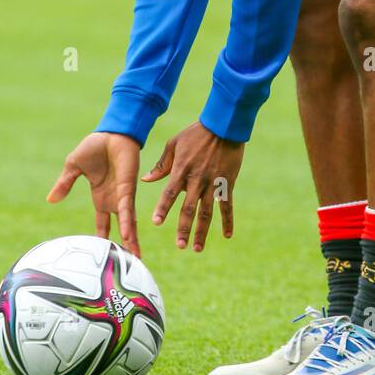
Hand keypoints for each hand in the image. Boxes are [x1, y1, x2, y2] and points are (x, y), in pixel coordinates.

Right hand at [47, 132, 141, 256]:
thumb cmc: (95, 146)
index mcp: (101, 196)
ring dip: (130, 239)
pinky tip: (127, 236)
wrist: (111, 132)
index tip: (103, 254)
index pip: (103, 223)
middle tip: (130, 264)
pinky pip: (126, 209)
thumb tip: (50, 200)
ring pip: (127, 222)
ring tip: (134, 258)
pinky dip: (126, 222)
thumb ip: (64, 184)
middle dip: (124, 245)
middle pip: (119, 228)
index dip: (103, 238)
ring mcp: (122, 195)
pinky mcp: (127, 188)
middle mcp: (113, 200)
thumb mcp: (73, 167)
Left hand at [142, 122, 243, 251]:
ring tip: (197, 248)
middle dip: (184, 228)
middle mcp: (197, 180)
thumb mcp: (174, 144)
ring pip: (207, 212)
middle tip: (179, 245)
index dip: (163, 208)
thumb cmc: (196, 133)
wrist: (223, 126)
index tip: (156, 223)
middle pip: (189, 208)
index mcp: (182, 170)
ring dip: (202, 231)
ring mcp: (213, 183)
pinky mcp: (227, 183)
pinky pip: (228, 206)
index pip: (170, 193)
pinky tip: (227, 235)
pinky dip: (228, 221)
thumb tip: (145, 180)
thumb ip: (161, 164)